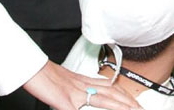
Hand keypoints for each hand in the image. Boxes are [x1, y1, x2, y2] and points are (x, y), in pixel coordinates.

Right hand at [23, 61, 140, 109]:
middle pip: (113, 94)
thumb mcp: (65, 81)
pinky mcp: (67, 102)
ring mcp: (76, 94)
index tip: (135, 102)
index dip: (125, 95)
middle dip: (129, 103)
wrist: (31, 68)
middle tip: (142, 109)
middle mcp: (83, 86)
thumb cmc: (44, 75)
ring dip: (121, 107)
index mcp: (84, 81)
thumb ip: (78, 88)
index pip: (110, 88)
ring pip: (105, 101)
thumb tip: (85, 95)